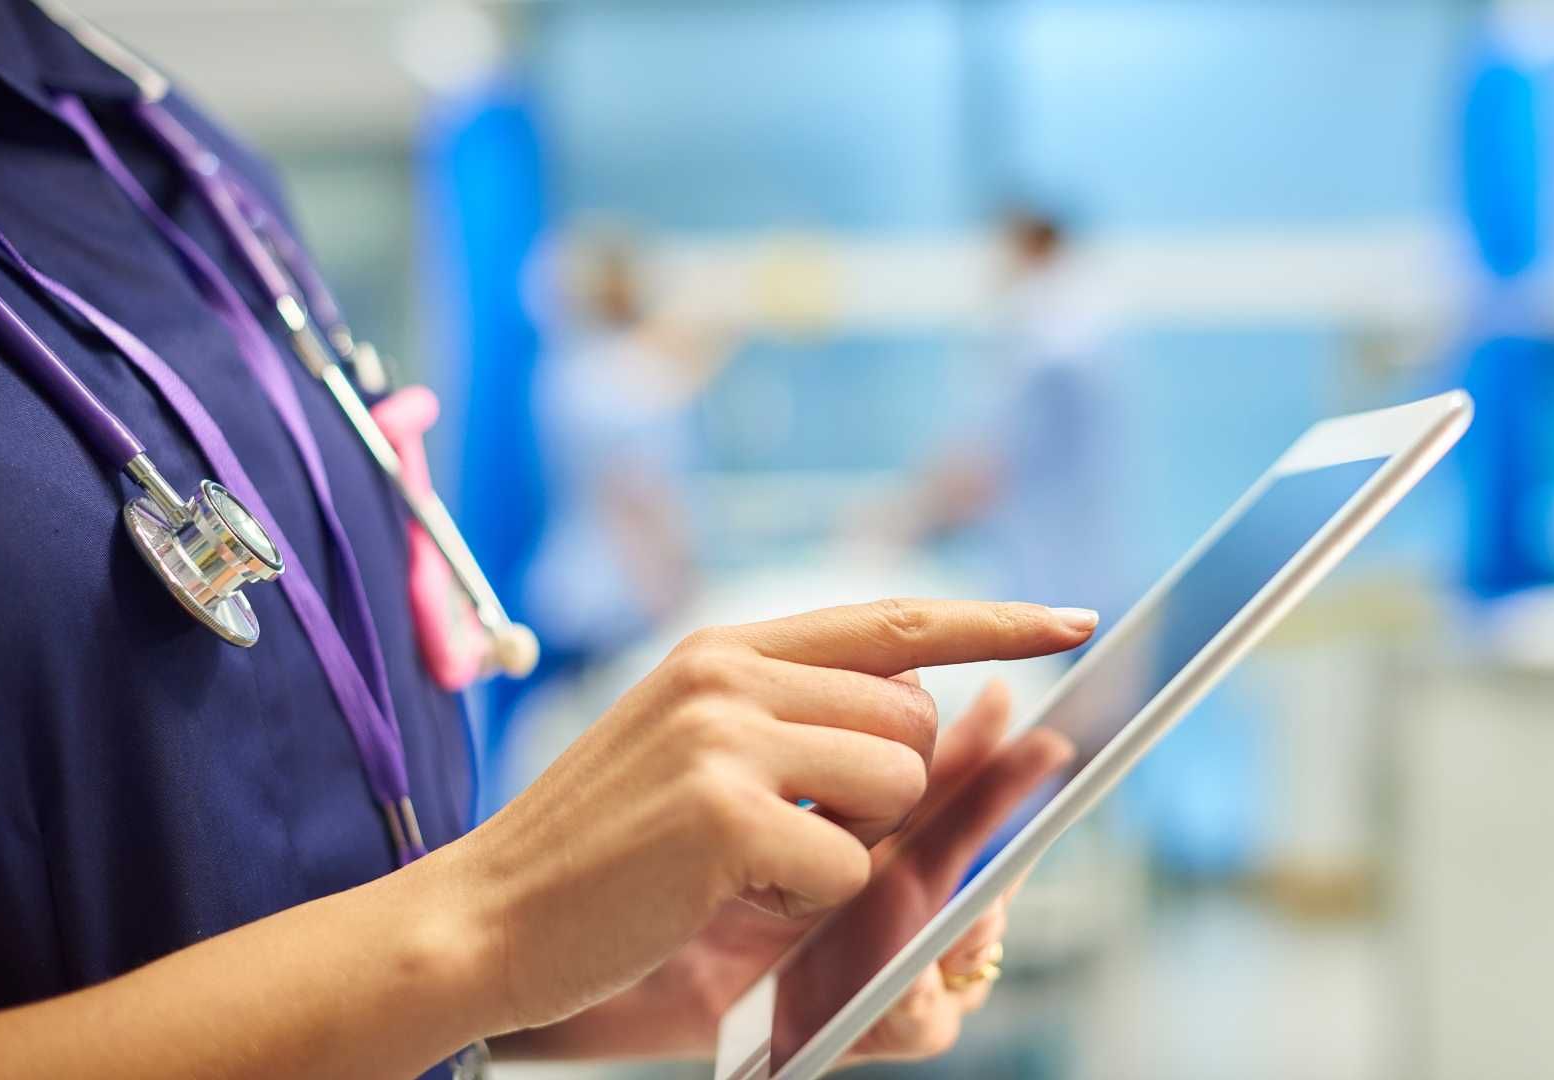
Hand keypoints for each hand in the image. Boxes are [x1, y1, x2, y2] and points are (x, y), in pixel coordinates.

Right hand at [437, 599, 1096, 1033]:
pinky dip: (803, 905)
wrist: (483, 917)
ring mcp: (725, 737)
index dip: (993, 623)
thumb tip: (940, 715)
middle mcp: (729, 674)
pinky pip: (847, 866)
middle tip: (793, 836)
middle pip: (916, 722)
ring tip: (747, 866)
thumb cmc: (602, 852)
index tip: (1070, 621)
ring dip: (848, 848)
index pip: (894, 620)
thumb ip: (802, 720)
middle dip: (889, 796)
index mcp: (726, 650)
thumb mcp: (697, 752)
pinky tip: (723, 900)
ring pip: (896, 787)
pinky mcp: (725, 814)